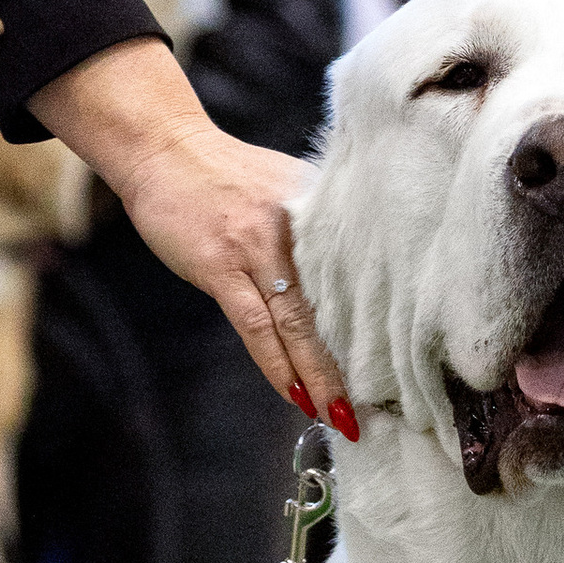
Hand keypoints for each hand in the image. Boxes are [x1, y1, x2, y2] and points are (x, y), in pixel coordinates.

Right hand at [32, 39, 353, 432]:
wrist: (165, 147)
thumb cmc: (225, 172)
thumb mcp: (286, 188)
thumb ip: (315, 230)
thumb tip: (345, 278)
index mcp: (322, 210)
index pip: (361, 277)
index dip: (379, 325)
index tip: (398, 364)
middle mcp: (298, 230)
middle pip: (334, 307)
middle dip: (354, 363)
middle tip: (376, 407)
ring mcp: (258, 249)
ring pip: (297, 324)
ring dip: (318, 375)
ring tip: (338, 415)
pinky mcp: (222, 266)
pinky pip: (254, 326)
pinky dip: (276, 363)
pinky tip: (292, 392)